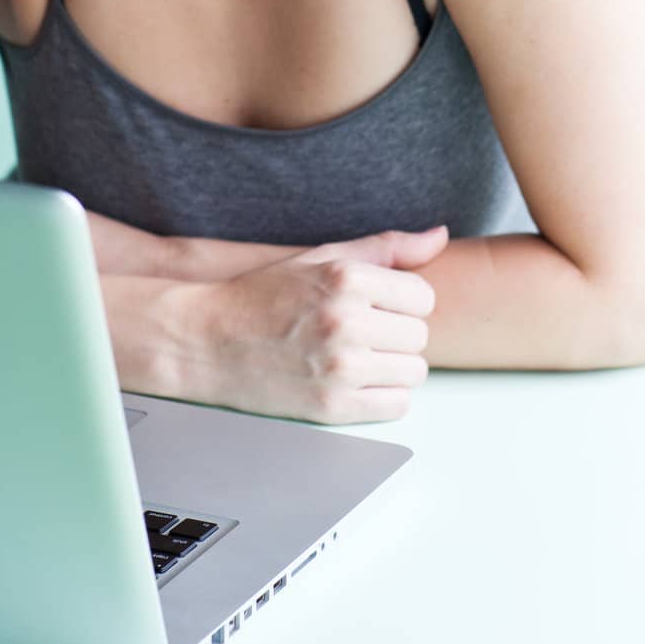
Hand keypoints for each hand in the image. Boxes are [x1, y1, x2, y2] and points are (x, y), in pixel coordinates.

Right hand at [172, 226, 450, 424]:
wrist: (206, 341)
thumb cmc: (264, 295)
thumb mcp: (321, 257)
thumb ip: (385, 247)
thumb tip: (439, 236)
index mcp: (346, 279)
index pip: (422, 296)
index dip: (405, 302)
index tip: (382, 306)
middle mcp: (345, 321)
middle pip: (419, 336)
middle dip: (398, 334)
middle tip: (367, 333)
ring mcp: (339, 367)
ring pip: (414, 373)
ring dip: (395, 367)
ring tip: (362, 357)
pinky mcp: (330, 406)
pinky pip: (395, 405)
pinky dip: (384, 396)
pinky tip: (357, 381)